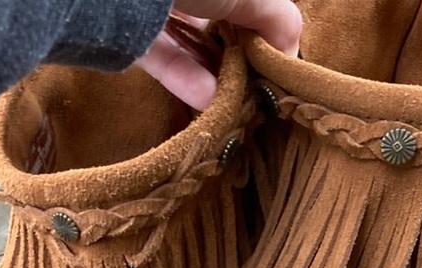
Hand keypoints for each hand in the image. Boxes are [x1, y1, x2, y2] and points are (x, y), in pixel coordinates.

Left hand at [137, 0, 301, 109]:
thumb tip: (291, 53)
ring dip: (214, 76)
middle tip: (253, 92)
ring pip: (192, 46)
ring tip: (232, 104)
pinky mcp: (131, 35)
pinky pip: (164, 58)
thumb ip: (278, 19)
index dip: (263, 34)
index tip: (274, 67)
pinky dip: (186, 79)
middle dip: (237, 60)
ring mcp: (158, 8)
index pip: (249, 5)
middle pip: (220, 26)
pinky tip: (207, 100)